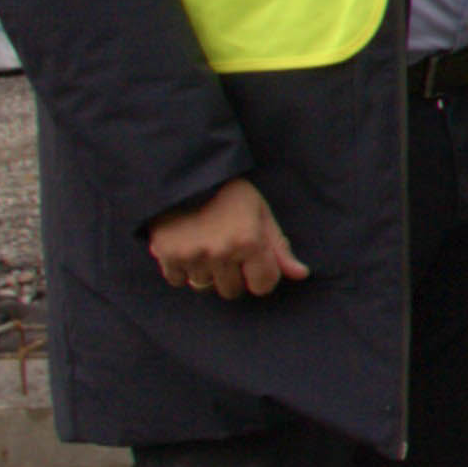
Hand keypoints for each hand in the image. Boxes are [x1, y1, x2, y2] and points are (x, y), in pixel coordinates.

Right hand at [147, 178, 304, 299]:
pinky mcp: (167, 255)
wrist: (183, 175)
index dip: (261, 276)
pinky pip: (178, 280)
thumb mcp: (260, 212)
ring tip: (204, 244)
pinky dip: (181, 269)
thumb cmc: (228, 192)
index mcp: (249, 241)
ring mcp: (192, 255)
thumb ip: (279, 247)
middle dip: (232, 276)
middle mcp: (221, 252)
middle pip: (232, 291)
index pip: (263, 286)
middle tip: (226, 250)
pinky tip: (186, 246)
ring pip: (204, 286)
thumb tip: (301, 274)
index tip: (253, 263)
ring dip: (206, 272)